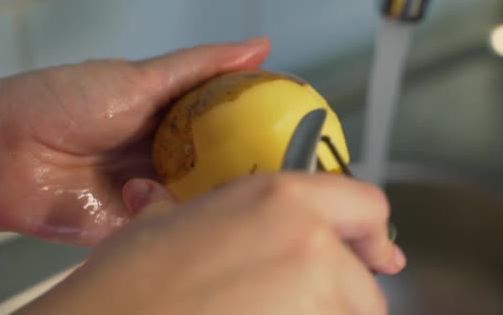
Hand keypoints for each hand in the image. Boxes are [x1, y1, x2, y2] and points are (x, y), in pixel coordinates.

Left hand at [0, 38, 269, 244]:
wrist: (5, 151)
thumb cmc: (63, 102)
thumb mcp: (141, 78)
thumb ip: (200, 67)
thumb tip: (257, 46)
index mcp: (174, 120)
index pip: (232, 125)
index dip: (264, 130)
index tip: (298, 132)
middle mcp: (170, 156)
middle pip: (223, 166)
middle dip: (251, 172)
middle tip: (286, 174)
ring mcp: (156, 191)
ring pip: (204, 199)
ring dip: (222, 199)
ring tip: (250, 194)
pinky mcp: (140, 223)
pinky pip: (175, 226)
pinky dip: (187, 221)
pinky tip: (198, 212)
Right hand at [17, 173, 405, 314]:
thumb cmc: (127, 282)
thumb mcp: (162, 225)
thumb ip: (189, 211)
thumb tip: (156, 198)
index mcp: (281, 198)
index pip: (367, 206)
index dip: (372, 234)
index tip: (375, 254)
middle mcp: (310, 242)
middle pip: (364, 284)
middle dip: (339, 299)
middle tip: (294, 305)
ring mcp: (315, 297)